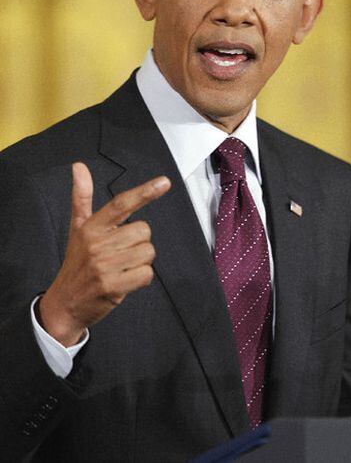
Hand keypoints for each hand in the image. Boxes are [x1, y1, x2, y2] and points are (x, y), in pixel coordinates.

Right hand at [38, 162, 170, 345]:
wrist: (64, 303)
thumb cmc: (77, 263)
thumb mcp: (77, 228)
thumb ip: (82, 197)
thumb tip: (79, 167)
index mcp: (91, 227)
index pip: (121, 204)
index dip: (144, 192)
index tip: (164, 182)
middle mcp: (97, 244)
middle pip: (143, 231)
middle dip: (139, 242)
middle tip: (120, 254)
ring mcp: (104, 266)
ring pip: (147, 252)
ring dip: (140, 261)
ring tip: (121, 268)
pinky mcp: (112, 286)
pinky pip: (146, 274)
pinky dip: (141, 278)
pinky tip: (125, 281)